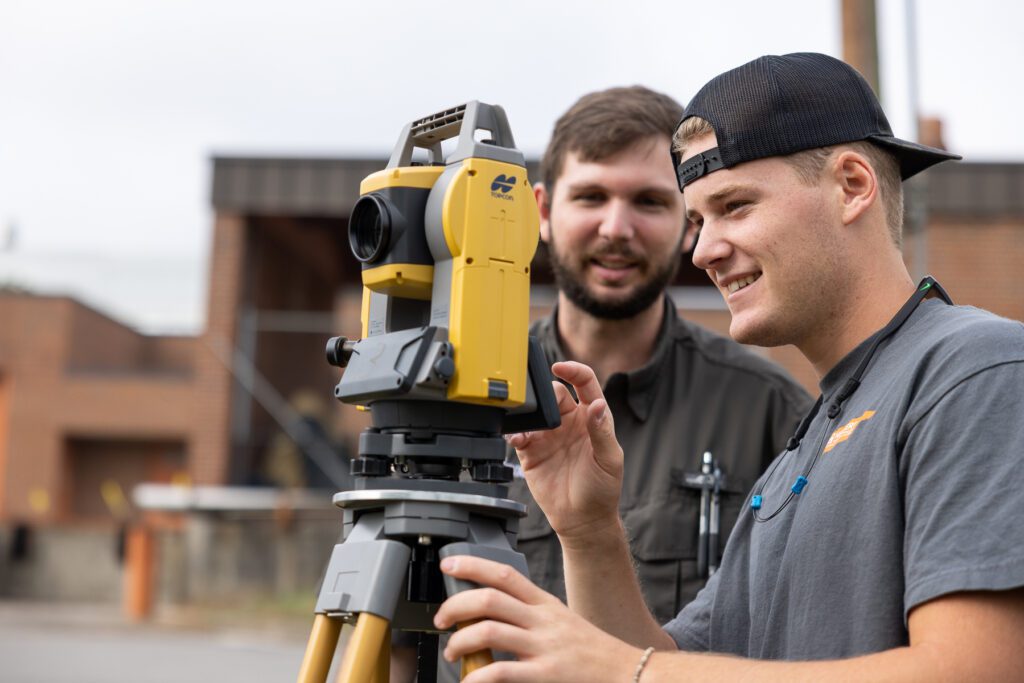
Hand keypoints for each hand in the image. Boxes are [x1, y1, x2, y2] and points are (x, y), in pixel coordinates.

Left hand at [434, 555, 640, 682]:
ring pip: (489, 631)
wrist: (630, 675)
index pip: (505, 574)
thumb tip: (495, 614)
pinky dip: (477, 678)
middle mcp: (543, 621)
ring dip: (460, 642)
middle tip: (440, 619)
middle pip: (489, 599)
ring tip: (453, 653)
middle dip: (455, 605)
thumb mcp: (563, 623)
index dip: (473, 565)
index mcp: (546, 605)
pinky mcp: (546, 676)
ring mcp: (544, 648)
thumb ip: (532, 616)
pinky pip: (500, 672)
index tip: (449, 563)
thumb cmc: (594, 653)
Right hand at [506, 361, 623, 544]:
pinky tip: (517, 438)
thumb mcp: (609, 460)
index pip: (585, 383)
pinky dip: (514, 431)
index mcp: (592, 418)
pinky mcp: (531, 451)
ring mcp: (549, 435)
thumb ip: (602, 432)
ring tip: (528, 424)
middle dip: (546, 393)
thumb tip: (598, 405)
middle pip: (554, 393)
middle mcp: (569, 422)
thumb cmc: (602, 490)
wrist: (581, 520)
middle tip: (543, 407)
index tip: (560, 367)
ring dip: (528, 410)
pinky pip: (518, 433)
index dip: (573, 370)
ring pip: (534, 410)